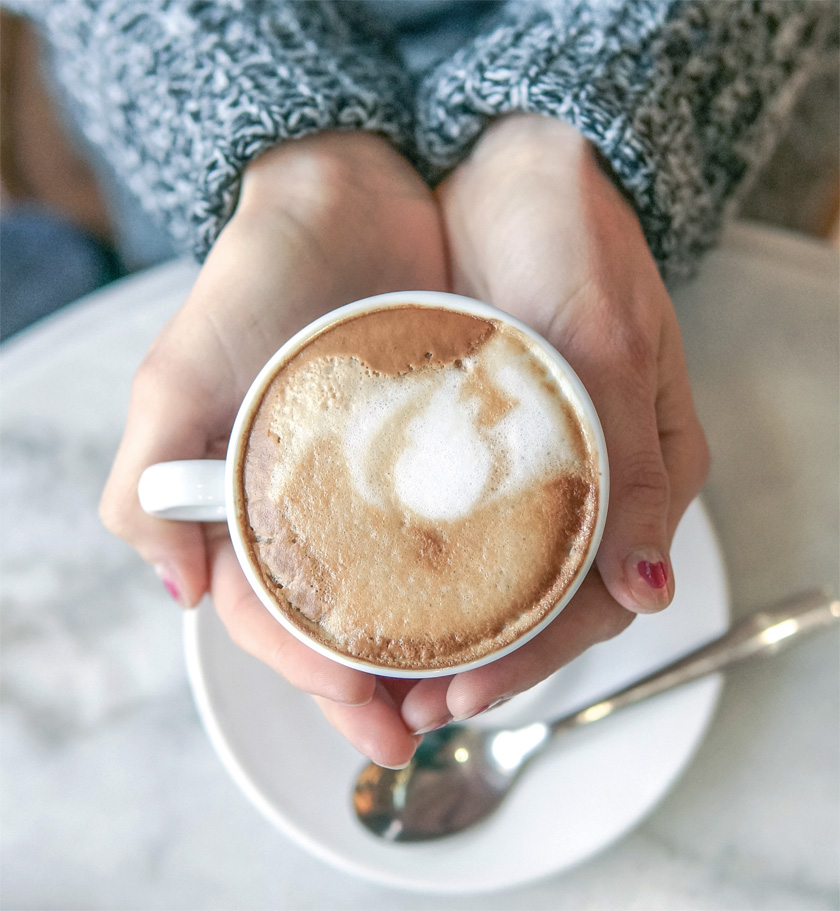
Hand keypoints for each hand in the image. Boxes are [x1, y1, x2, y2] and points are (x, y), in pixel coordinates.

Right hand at [100, 132, 447, 766]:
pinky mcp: (439, 442)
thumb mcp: (179, 378)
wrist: (347, 195)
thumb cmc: (257, 280)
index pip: (279, 620)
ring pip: (407, 586)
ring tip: (472, 683)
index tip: (367, 716)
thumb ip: (149, 487)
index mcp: (252, 507)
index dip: (317, 679)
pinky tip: (505, 598)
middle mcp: (319, 504)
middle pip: (347, 620)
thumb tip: (180, 595)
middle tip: (424, 723)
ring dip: (435, 644)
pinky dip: (479, 571)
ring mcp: (382, 477)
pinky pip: (461, 523)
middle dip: (380, 682)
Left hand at [399, 114, 709, 733]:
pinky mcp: (481, 437)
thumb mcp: (608, 341)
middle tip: (404, 704)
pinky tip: (379, 586)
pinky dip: (423, 561)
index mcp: (640, 469)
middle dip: (476, 658)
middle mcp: (589, 477)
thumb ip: (632, 466)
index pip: (592, 598)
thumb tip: (650, 592)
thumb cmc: (570, 236)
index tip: (460, 694)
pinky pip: (458, 520)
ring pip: (496, 571)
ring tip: (381, 667)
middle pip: (539, 600)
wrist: (512, 164)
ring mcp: (534, 461)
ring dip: (441, 622)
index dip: (529, 656)